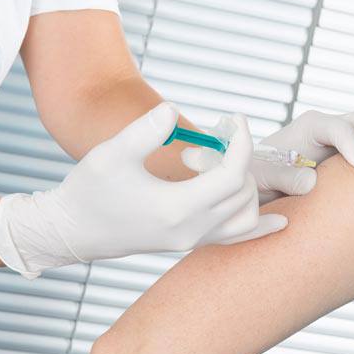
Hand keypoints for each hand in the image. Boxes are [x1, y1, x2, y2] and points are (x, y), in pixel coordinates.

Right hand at [0, 103, 286, 278]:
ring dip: (245, 183)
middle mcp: (192, 231)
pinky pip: (237, 239)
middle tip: (215, 136)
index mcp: (177, 209)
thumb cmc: (87, 190)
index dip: (241, 142)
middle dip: (239, 157)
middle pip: (244, 192)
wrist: (72, 231)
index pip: (233, 175)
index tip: (234, 117)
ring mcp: (193, 240)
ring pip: (247, 216)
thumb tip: (174, 111)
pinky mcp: (190, 242)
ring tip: (217, 161)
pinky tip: (281, 221)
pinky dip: (261, 227)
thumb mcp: (111, 154)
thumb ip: (144, 131)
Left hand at [253, 87, 353, 203]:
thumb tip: (312, 182)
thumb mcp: (259, 176)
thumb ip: (281, 175)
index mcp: (309, 128)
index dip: (351, 145)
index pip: (336, 129)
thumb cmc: (252, 178)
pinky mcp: (353, 163)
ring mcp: (346, 147)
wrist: (254, 188)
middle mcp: (332, 131)